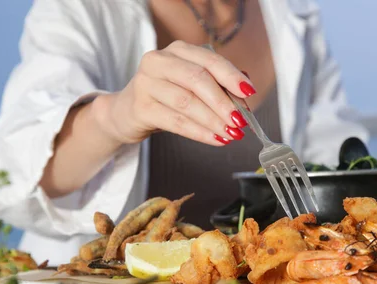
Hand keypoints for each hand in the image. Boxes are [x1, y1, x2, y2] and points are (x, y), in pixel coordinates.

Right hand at [98, 40, 255, 145]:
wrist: (126, 113)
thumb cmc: (166, 98)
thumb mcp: (191, 86)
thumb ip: (217, 86)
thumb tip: (245, 97)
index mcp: (178, 51)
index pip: (209, 60)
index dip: (232, 76)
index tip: (250, 93)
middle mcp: (159, 61)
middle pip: (198, 79)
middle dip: (223, 103)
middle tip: (241, 121)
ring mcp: (146, 83)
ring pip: (187, 102)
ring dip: (214, 121)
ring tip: (231, 134)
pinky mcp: (141, 107)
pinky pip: (175, 121)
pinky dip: (199, 132)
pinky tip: (215, 139)